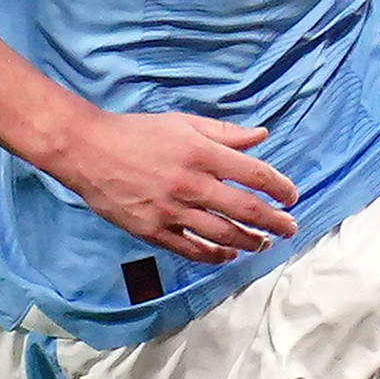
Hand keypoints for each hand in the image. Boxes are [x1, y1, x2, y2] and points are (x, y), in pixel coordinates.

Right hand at [48, 109, 298, 262]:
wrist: (87, 150)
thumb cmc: (136, 133)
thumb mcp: (183, 123)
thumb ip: (225, 133)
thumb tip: (261, 136)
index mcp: (202, 154)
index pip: (254, 174)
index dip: (279, 187)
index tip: (291, 196)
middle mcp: (191, 184)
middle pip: (246, 210)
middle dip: (275, 221)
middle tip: (290, 227)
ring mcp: (172, 211)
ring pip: (223, 234)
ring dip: (249, 242)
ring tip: (263, 244)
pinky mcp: (152, 230)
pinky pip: (191, 249)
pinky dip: (214, 255)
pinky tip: (227, 254)